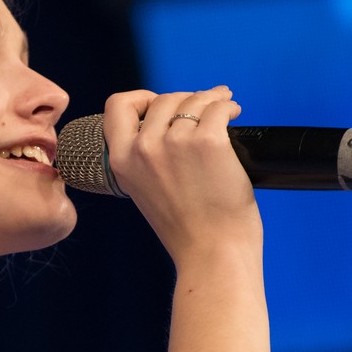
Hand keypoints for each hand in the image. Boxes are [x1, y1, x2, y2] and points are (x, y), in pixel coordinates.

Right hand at [102, 87, 261, 261]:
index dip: (140, 98)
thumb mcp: (145, 191)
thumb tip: (170, 124)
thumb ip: (146, 159)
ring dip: (212, 99)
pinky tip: (233, 112)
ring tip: (224, 106)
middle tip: (203, 108)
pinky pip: (218, 108)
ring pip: (193, 100)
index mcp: (122, 161)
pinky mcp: (208, 142)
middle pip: (163, 99)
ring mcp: (176, 142)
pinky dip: (228, 106)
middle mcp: (144, 147)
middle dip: (186, 99)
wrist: (212, 254)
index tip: (159, 103)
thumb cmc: (186, 230)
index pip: (117, 106)